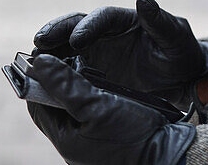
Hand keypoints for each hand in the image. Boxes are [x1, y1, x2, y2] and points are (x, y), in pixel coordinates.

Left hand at [27, 54, 194, 164]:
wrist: (169, 153)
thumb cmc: (132, 136)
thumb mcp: (95, 107)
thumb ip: (65, 85)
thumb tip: (39, 63)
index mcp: (64, 138)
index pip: (37, 102)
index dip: (38, 77)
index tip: (44, 54)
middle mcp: (74, 140)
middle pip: (55, 102)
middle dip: (58, 78)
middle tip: (66, 54)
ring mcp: (91, 138)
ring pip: (75, 103)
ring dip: (78, 83)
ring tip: (85, 63)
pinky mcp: (109, 132)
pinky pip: (92, 107)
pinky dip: (94, 91)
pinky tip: (103, 80)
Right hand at [33, 0, 207, 103]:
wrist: (180, 79)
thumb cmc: (179, 53)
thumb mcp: (175, 37)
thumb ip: (160, 21)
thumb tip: (143, 0)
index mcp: (124, 19)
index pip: (100, 17)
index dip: (87, 26)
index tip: (77, 41)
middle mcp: (104, 32)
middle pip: (74, 25)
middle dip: (56, 31)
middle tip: (39, 43)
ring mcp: (95, 51)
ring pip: (65, 46)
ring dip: (49, 52)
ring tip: (33, 62)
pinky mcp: (90, 70)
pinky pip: (68, 68)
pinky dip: (54, 72)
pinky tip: (42, 81)